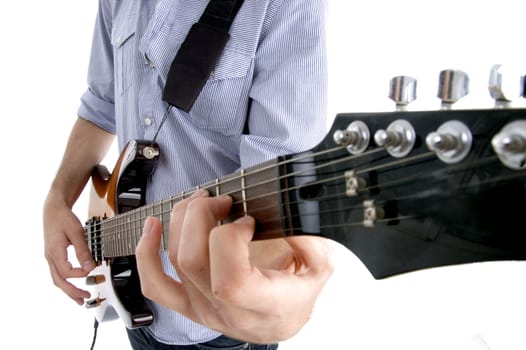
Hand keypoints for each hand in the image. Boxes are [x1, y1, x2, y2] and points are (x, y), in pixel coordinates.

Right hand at [43, 194, 95, 304]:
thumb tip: (90, 267)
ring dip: (68, 290)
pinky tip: (73, 285)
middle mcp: (50, 257)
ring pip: (57, 279)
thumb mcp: (76, 232)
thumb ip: (83, 250)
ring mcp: (50, 258)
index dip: (80, 275)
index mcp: (55, 252)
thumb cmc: (64, 219)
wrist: (53, 210)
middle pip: (59, 281)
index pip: (67, 271)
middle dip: (72, 292)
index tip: (92, 272)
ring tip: (80, 299)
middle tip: (85, 298)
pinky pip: (58, 273)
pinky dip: (66, 282)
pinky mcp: (53, 256)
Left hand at [136, 190, 333, 343]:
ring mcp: (203, 310)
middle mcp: (228, 312)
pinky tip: (152, 227)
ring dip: (181, 220)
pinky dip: (146, 253)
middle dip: (202, 216)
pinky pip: (154, 284)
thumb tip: (286, 211)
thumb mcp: (320, 266)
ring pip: (175, 261)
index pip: (229, 279)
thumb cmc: (298, 294)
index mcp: (264, 306)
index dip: (231, 239)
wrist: (281, 320)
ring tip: (201, 200)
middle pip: (193, 260)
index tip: (247, 220)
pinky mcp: (187, 305)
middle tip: (223, 200)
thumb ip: (310, 239)